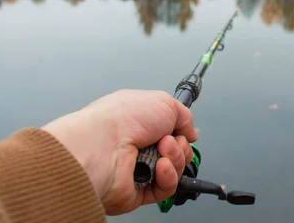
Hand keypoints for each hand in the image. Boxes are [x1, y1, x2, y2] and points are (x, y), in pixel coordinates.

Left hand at [41, 89, 197, 214]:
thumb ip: (184, 116)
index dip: (180, 131)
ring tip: (160, 151)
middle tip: (165, 139)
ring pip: (174, 168)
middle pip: (176, 150)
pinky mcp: (138, 190)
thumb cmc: (122, 118)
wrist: (102, 145)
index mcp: (139, 121)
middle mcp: (138, 144)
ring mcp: (138, 168)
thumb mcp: (164, 102)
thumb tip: (192, 132)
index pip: (170, 130)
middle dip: (179, 144)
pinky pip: (166, 188)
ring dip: (174, 158)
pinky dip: (168, 177)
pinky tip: (159, 167)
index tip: (183, 129)